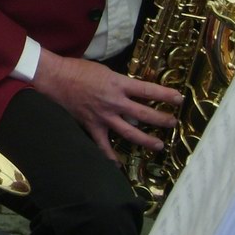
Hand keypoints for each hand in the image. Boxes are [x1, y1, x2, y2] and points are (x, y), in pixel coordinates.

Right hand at [30, 49, 180, 161]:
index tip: (180, 99)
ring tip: (158, 145)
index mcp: (118, 84)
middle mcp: (114, 102)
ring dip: (146, 140)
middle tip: (173, 123)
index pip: (148, 90)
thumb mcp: (105, 70)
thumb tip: (131, 91)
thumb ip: (119, 82)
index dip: (166, 95)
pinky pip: (102, 145)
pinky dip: (110, 157)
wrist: (55, 78)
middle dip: (162, 119)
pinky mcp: (92, 126)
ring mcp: (103, 116)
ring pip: (129, 132)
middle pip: (144, 114)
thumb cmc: (78, 69)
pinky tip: (118, 166)